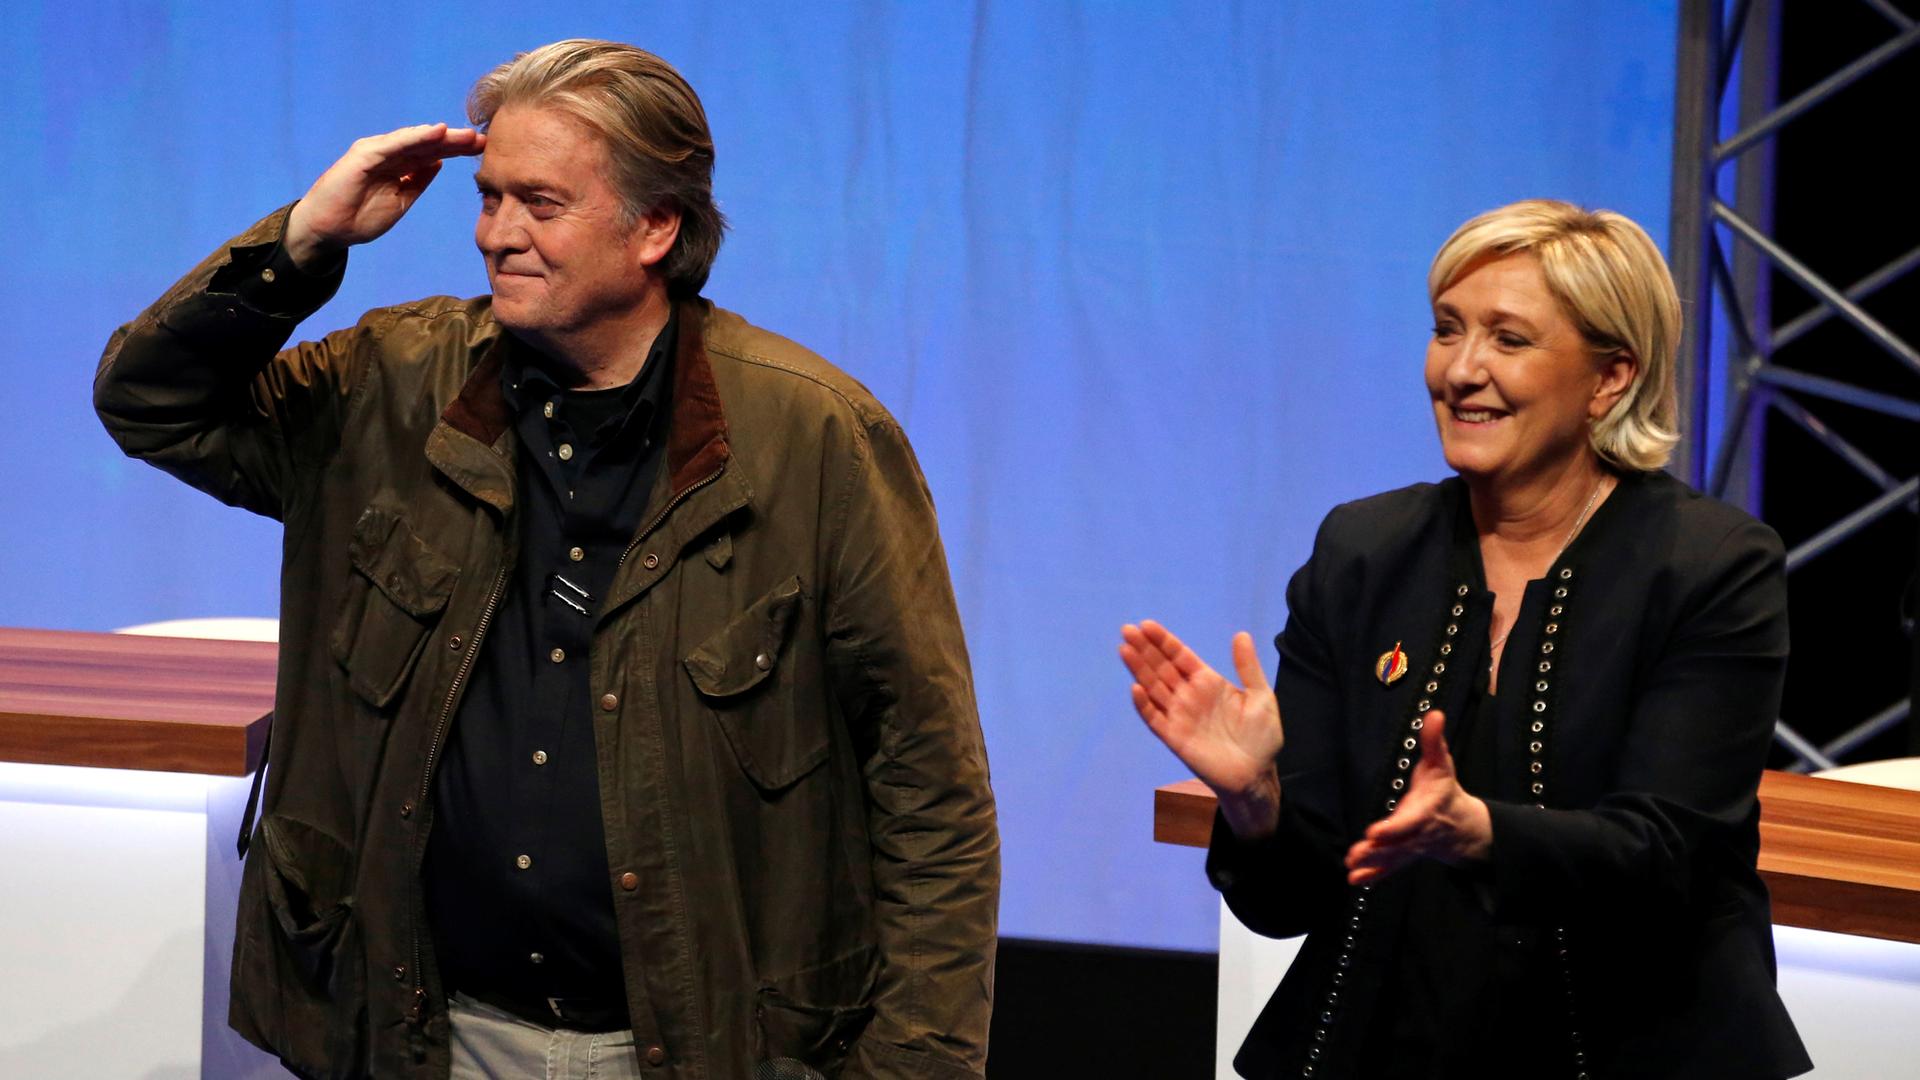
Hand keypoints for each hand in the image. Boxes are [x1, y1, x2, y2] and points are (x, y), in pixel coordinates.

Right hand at [284, 123, 485, 270]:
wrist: (327, 229)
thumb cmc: (359, 217)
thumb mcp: (400, 202)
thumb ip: (417, 182)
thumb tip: (438, 164)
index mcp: (399, 166)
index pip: (433, 154)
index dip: (457, 151)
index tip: (484, 150)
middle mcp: (389, 154)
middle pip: (428, 144)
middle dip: (456, 141)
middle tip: (483, 139)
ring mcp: (377, 152)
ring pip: (415, 140)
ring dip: (441, 136)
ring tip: (466, 135)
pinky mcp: (364, 154)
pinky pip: (394, 144)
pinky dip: (415, 137)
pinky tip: (436, 132)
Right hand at [1120, 620, 1283, 837]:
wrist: (1256, 774)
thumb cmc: (1261, 737)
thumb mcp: (1261, 697)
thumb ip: (1248, 667)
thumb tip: (1241, 634)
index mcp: (1207, 682)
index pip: (1180, 656)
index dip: (1163, 641)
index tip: (1146, 625)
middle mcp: (1189, 695)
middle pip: (1161, 667)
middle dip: (1145, 649)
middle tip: (1127, 629)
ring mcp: (1179, 715)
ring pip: (1153, 687)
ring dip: (1138, 669)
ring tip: (1124, 650)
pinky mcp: (1174, 737)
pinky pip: (1154, 718)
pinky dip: (1144, 705)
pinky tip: (1136, 688)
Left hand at [1343, 711, 1491, 884]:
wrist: (1461, 826)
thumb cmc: (1444, 790)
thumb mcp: (1442, 764)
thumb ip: (1435, 742)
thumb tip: (1435, 714)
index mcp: (1425, 811)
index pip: (1409, 822)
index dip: (1393, 828)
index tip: (1374, 832)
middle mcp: (1418, 834)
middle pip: (1397, 845)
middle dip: (1378, 850)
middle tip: (1357, 854)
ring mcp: (1411, 849)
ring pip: (1392, 859)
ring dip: (1372, 864)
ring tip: (1352, 869)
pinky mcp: (1404, 857)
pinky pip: (1389, 869)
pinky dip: (1374, 875)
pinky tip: (1355, 880)